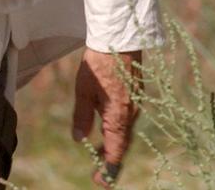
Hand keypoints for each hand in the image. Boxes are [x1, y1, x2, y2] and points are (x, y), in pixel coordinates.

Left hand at [71, 49, 142, 185]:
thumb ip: (82, 116)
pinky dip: (117, 132)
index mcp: (119, 116)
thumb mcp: (83, 91)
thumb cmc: (99, 64)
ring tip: (99, 154)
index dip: (108, 168)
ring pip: (125, 133)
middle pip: (122, 144)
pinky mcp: (135, 97)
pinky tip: (106, 131)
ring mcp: (135, 106)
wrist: (119, 39)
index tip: (100, 182)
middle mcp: (131, 114)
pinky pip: (127, 121)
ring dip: (113, 145)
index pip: (116, 150)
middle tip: (98, 174)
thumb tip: (79, 139)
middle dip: (110, 160)